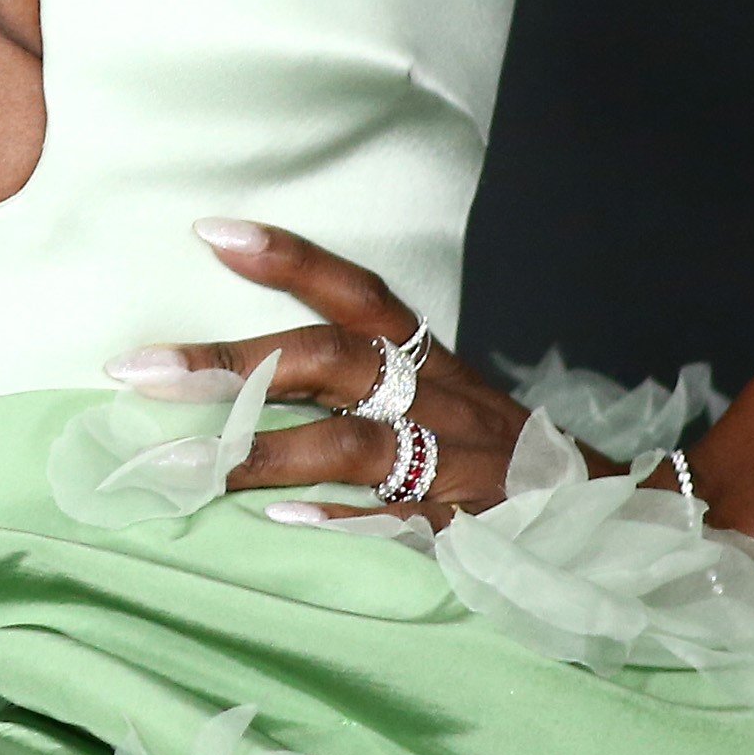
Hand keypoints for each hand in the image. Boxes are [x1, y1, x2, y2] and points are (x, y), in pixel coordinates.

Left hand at [104, 217, 588, 529]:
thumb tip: (246, 370)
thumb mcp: (441, 396)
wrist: (616, 514)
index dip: (287, 257)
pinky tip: (277, 521)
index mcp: (428, 357)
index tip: (208, 229)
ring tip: (187, 462)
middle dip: (232, 361)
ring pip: (349, 442)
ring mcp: (451, 459)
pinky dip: (340, 519)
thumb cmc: (501, 451)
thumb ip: (361, 378)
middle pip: (328, 358)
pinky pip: (395, 519)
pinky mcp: (466, 525)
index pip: (354, 290)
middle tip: (137, 367)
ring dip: (262, 449)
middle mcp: (436, 396)